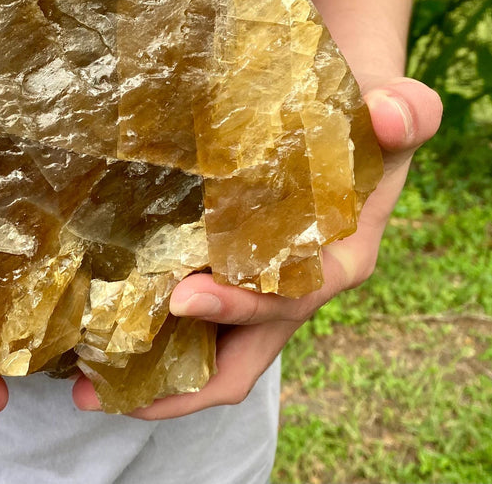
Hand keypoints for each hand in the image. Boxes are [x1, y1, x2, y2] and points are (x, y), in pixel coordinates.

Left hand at [71, 77, 442, 417]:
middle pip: (241, 356)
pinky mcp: (225, 274)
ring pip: (209, 353)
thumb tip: (390, 114)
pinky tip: (96, 336)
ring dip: (153, 374)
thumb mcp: (397, 107)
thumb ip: (406, 111)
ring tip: (85, 384)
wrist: (345, 110)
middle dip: (178, 383)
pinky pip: (190, 323)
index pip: (289, 300)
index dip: (240, 306)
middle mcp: (295, 290)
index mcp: (339, 263)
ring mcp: (257, 289)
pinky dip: (151, 336)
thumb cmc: (365, 114)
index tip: (184, 294)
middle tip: (104, 383)